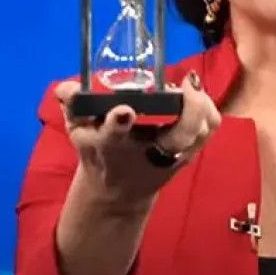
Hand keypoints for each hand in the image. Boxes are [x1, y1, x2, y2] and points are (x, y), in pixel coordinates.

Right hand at [55, 72, 221, 213]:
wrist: (119, 192)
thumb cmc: (98, 153)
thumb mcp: (79, 130)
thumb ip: (73, 105)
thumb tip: (66, 88)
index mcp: (113, 146)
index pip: (115, 135)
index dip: (118, 123)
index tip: (124, 109)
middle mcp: (148, 154)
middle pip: (179, 135)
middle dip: (189, 110)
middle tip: (185, 82)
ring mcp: (174, 157)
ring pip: (201, 131)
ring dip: (200, 105)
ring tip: (188, 85)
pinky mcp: (189, 155)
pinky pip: (209, 130)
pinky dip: (208, 110)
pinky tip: (196, 95)